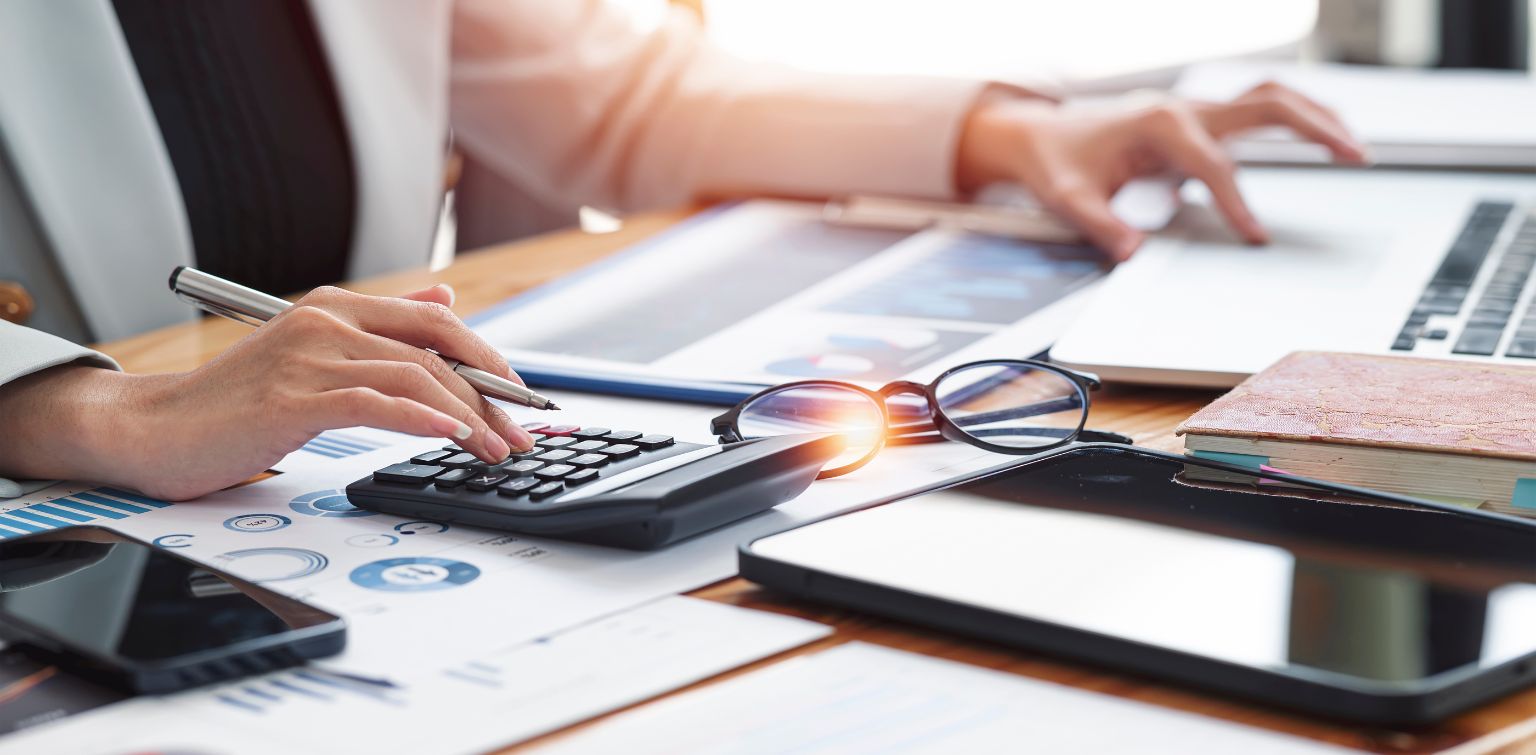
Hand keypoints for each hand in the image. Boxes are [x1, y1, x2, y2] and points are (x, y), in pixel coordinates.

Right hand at [0, 284, 535, 499]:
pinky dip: (421, 420)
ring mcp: (308, 357)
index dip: (489, 358)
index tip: (521, 398)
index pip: (437, 321)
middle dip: (491, 393)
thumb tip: (447, 296)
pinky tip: (451, 437)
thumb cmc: (233, 405)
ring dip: (468, 418)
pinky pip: (374, 403)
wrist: (151, 432)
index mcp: (336, 310)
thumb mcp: (314, 356)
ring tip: (496, 450)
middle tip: (522, 433)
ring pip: (414, 378)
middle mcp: (326, 323)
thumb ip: (382, 328)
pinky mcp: (291, 398)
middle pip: (436, 349)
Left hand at [955, 82, 1369, 259]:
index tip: (1256, 237)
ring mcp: (1193, 109)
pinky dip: (1293, 119)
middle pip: (1265, 105)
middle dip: (1313, 128)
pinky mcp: (1197, 119)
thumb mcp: (1068, 199)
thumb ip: (1102, 225)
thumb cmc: (1055, 162)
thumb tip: (1133, 254)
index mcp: (1157, 123)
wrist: (1039, 134)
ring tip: (1354, 146)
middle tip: (1357, 156)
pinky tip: (1320, 138)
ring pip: (1268, 98)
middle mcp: (1183, 107)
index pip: (1214, 164)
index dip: (1238, 201)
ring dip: (1314, 115)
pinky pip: (1255, 111)